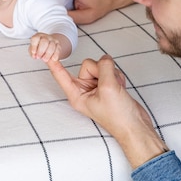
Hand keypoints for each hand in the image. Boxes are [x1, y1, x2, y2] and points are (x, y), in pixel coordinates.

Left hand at [29, 33, 61, 61]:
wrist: (48, 46)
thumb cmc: (39, 48)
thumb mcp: (33, 49)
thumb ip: (33, 53)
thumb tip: (34, 56)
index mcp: (38, 36)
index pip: (35, 38)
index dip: (34, 46)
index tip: (33, 52)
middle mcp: (46, 37)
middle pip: (44, 41)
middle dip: (41, 50)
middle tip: (38, 57)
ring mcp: (53, 40)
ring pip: (52, 46)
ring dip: (48, 54)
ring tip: (45, 60)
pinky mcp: (58, 44)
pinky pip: (58, 49)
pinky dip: (55, 55)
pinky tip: (53, 59)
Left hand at [46, 55, 166, 168]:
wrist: (135, 127)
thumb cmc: (118, 116)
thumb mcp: (108, 88)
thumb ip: (104, 68)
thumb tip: (105, 58)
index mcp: (77, 94)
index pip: (61, 75)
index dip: (54, 63)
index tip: (45, 53)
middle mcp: (84, 90)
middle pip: (87, 65)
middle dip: (101, 70)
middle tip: (109, 84)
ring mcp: (96, 87)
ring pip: (100, 66)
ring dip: (112, 74)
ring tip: (117, 88)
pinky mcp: (107, 85)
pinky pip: (110, 71)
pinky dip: (117, 76)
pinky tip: (121, 87)